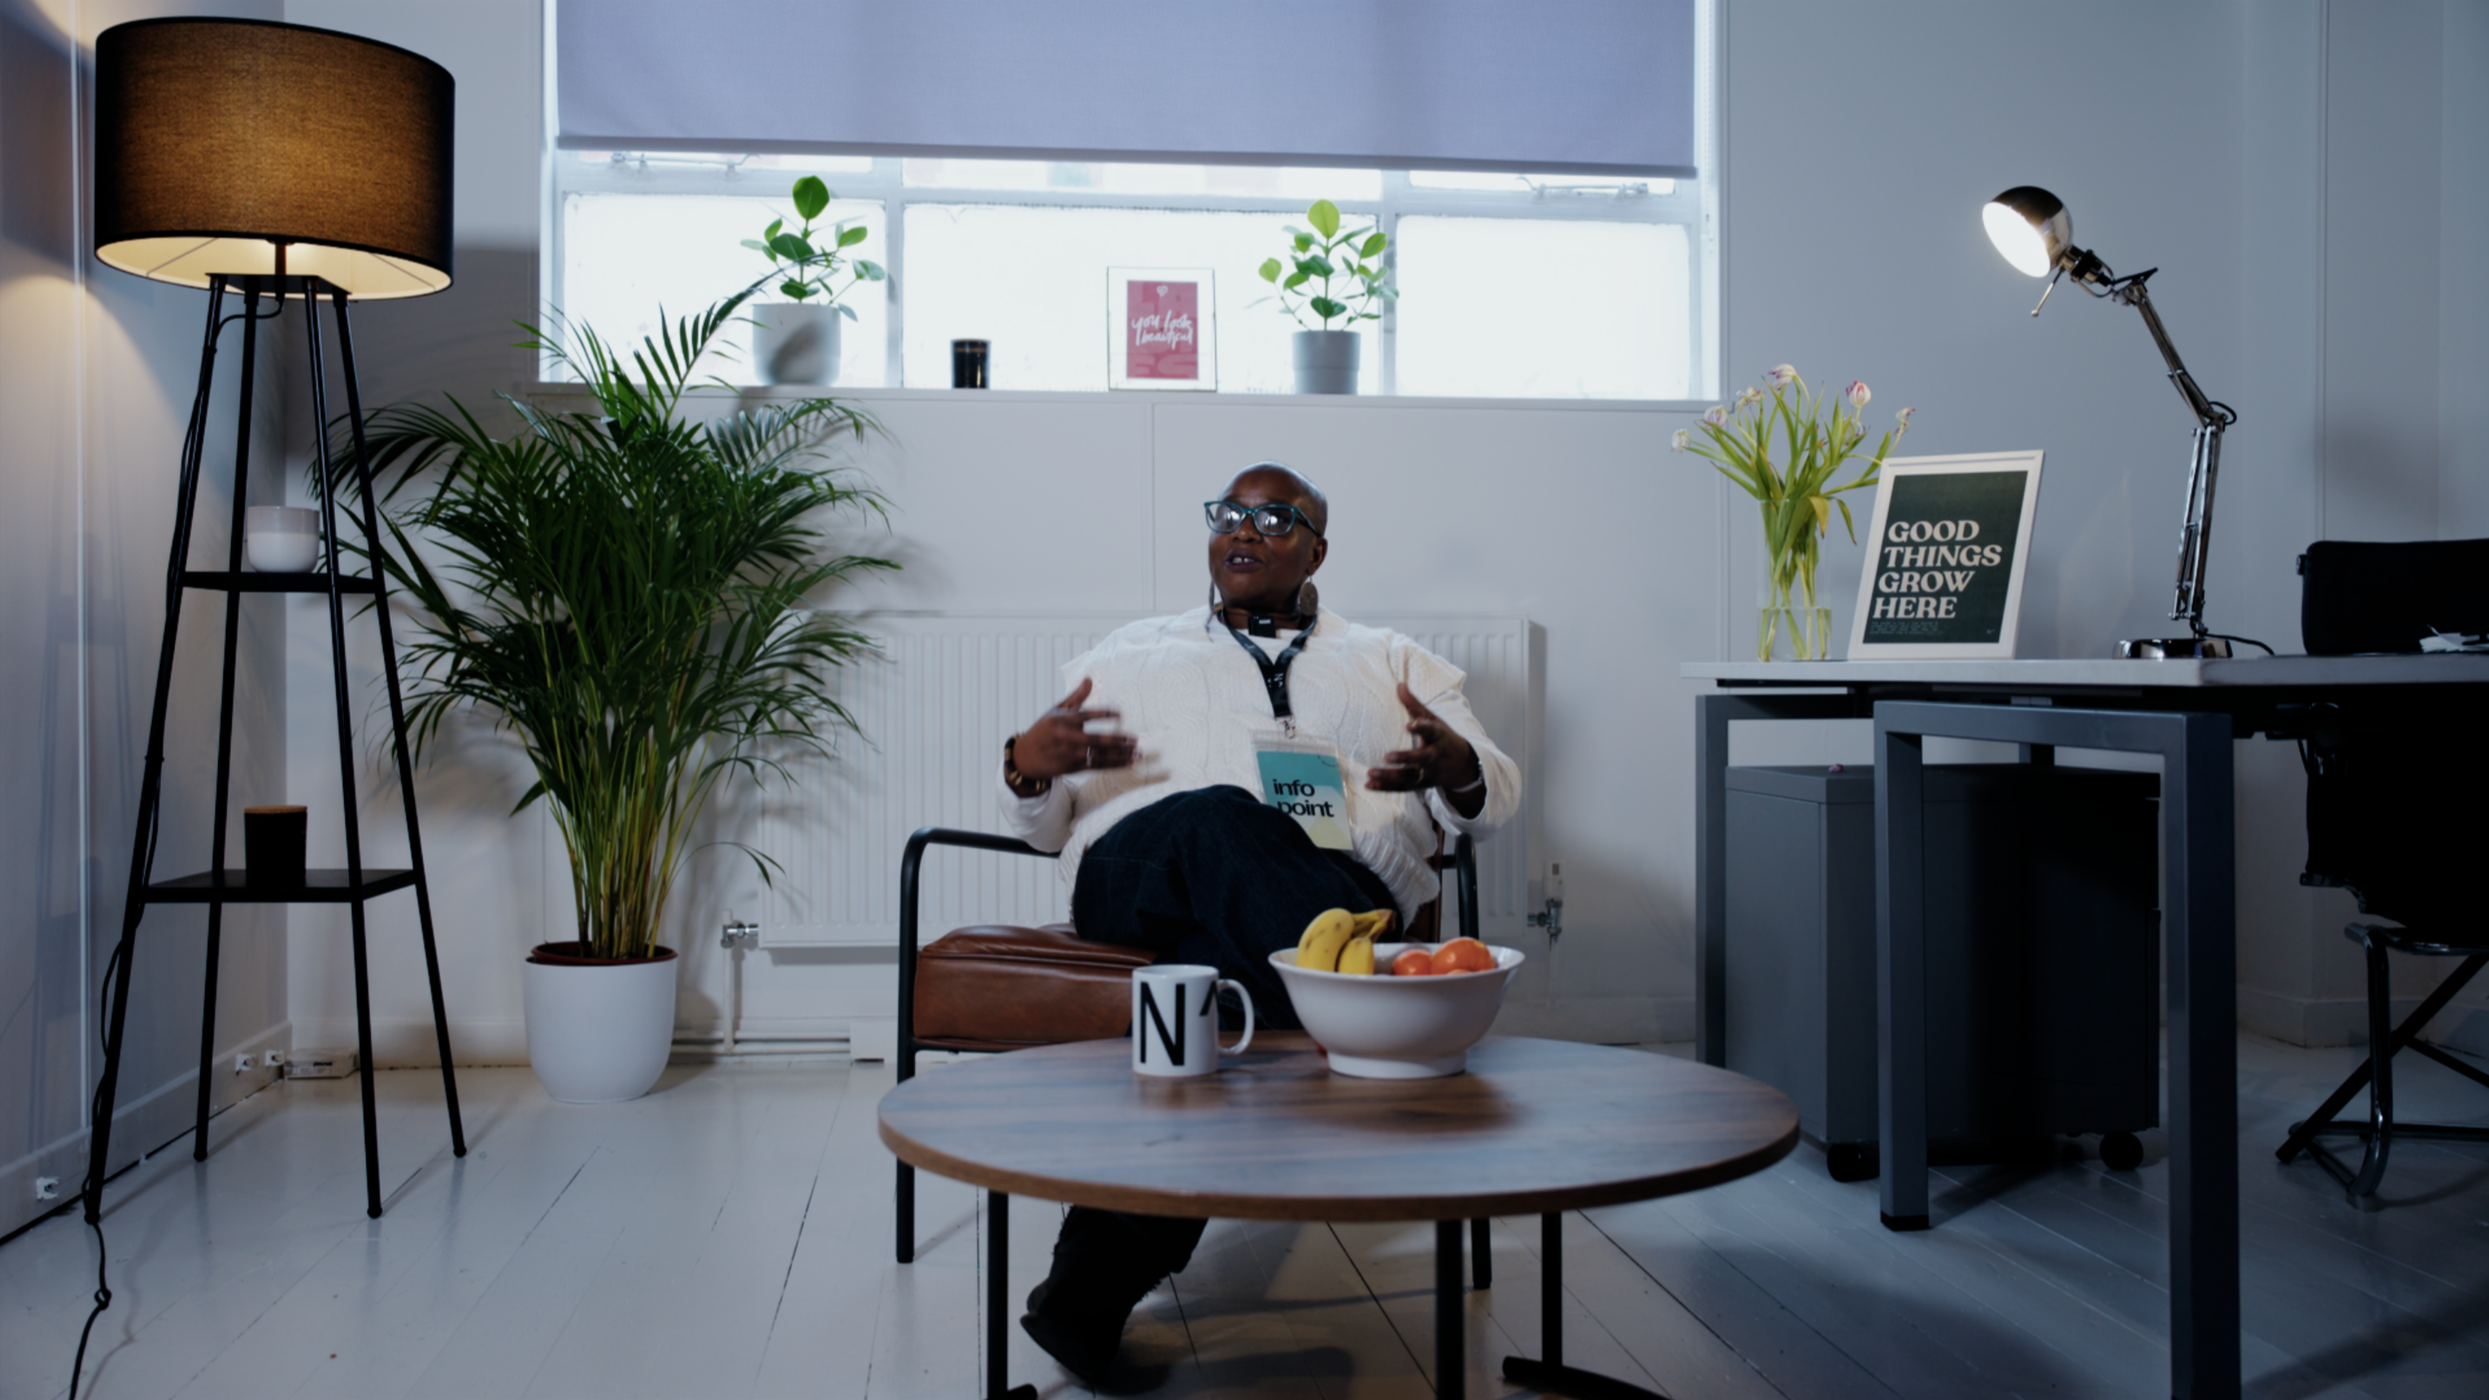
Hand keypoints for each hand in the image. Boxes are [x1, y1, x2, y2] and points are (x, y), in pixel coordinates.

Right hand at [1012, 678, 1137, 781]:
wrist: (1024, 758)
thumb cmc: (1042, 731)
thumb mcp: (1055, 711)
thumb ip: (1076, 697)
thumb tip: (1089, 679)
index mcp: (1062, 720)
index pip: (1085, 715)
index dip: (1103, 714)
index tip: (1119, 714)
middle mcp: (1066, 737)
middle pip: (1095, 739)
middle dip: (1117, 740)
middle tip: (1134, 738)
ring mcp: (1069, 754)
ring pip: (1098, 754)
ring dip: (1119, 755)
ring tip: (1136, 752)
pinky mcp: (1072, 767)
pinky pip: (1097, 765)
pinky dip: (1113, 764)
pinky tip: (1127, 762)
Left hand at [1364, 682, 1480, 797]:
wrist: (1462, 766)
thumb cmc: (1443, 738)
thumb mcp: (1434, 720)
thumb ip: (1415, 705)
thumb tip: (1399, 685)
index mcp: (1438, 737)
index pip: (1431, 731)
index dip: (1421, 728)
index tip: (1409, 724)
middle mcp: (1434, 757)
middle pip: (1421, 759)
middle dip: (1405, 759)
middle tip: (1387, 756)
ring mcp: (1428, 773)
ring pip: (1410, 778)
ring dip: (1390, 777)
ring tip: (1371, 772)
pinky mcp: (1420, 785)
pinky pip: (1402, 788)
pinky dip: (1385, 787)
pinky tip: (1369, 784)